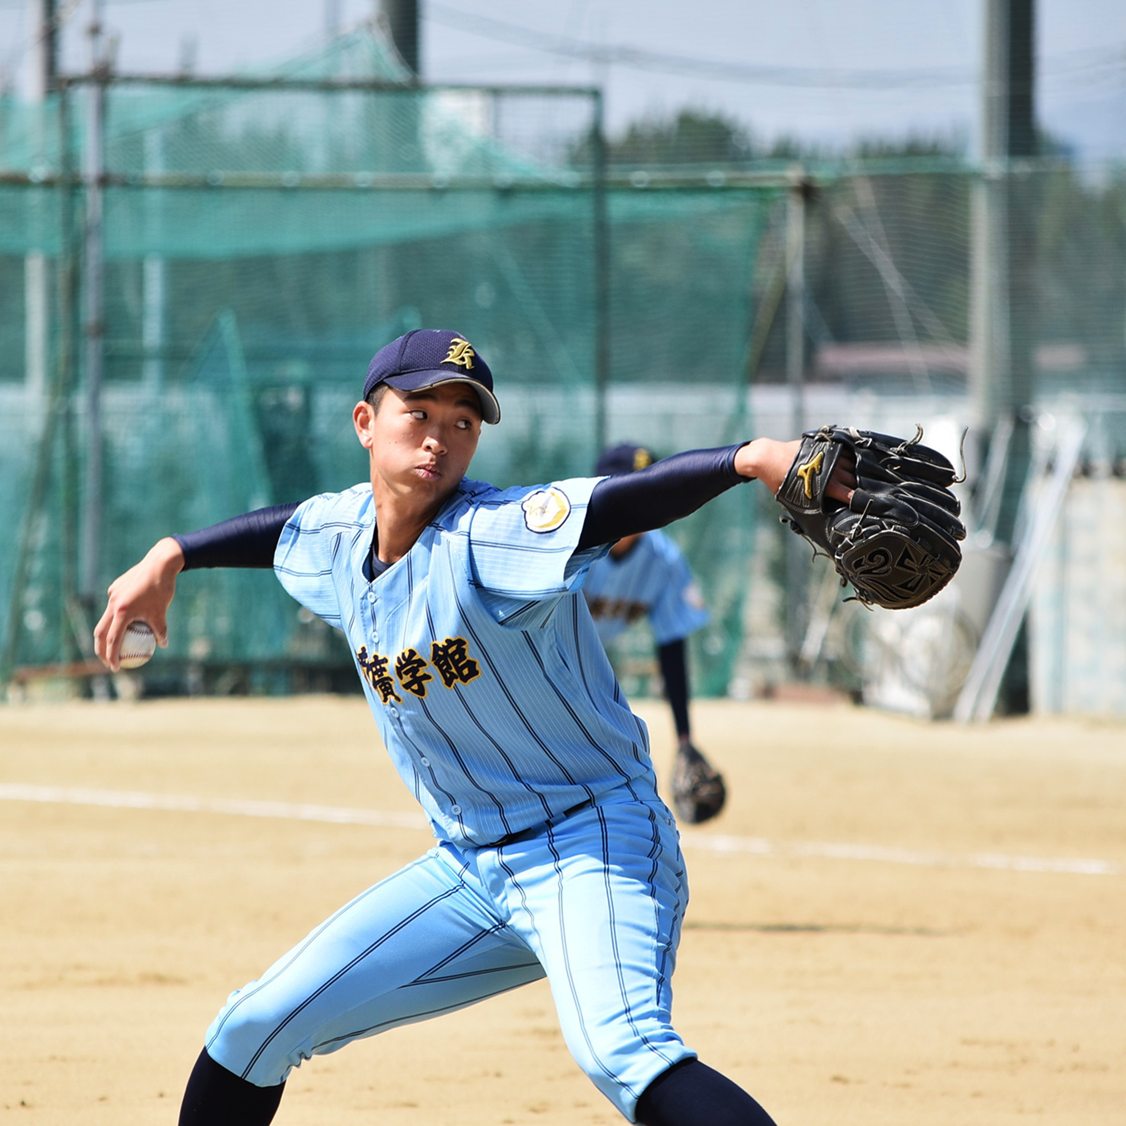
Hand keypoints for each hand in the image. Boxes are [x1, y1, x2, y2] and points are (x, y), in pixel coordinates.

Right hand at [93, 537, 184, 670]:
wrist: (159, 563)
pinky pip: (114, 605)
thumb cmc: (162, 589)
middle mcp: (113, 603)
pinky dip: (117, 616)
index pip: (112, 639)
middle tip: (107, 661)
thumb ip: (160, 631)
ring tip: (114, 645)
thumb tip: (163, 645)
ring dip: (108, 632)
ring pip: (106, 618)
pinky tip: (127, 620)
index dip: (111, 656)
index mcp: (122, 611)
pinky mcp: (115, 587)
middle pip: (101, 631)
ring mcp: (112, 594)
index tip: (115, 667)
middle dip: (101, 649)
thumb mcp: (162, 613)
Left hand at [735, 438, 854, 504]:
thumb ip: (810, 504)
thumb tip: (818, 514)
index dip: (857, 500)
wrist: (769, 457)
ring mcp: (830, 456)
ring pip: (852, 465)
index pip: (850, 494)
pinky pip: (844, 452)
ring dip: (855, 472)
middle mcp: (831, 470)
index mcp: (826, 485)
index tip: (860, 503)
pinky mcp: (826, 446)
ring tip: (858, 478)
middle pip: (854, 480)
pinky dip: (849, 459)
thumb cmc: (779, 481)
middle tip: (861, 492)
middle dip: (858, 486)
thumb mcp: (794, 499)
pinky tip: (850, 463)